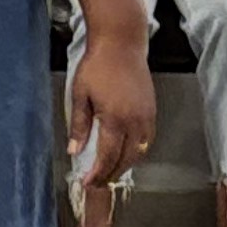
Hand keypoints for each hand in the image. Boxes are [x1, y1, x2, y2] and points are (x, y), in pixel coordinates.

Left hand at [69, 18, 155, 195]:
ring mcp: (146, 116)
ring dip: (126, 165)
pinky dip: (138, 151)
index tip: (88, 183)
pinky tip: (127, 152)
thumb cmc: (97, 65)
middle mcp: (134, 121)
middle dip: (111, 174)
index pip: (108, 157)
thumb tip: (74, 151)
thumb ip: (78, 126)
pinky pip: (148, 139)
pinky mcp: (152, 110)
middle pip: (126, 159)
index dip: (98, 174)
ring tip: (111, 171)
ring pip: (140, 152)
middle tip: (98, 182)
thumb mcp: (80, 95)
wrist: (121, 43)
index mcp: (114, 119)